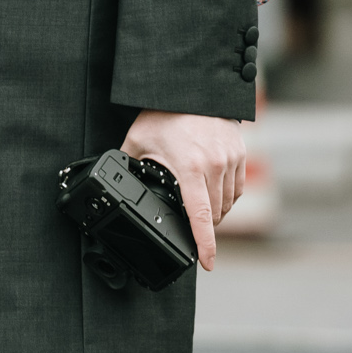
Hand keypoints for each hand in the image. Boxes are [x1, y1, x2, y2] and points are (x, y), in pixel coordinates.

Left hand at [120, 111, 246, 271]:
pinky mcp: (239, 153)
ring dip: (216, 213)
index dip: (205, 245)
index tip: (207, 264)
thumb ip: (128, 167)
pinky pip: (237, 188)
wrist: (191, 88)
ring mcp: (230, 159)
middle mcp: (215, 166)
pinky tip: (213, 194)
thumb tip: (111, 185)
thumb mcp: (137, 141)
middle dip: (203, 228)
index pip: (200, 217)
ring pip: (228, 203)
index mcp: (189, 168)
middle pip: (214, 215)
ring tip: (198, 210)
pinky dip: (226, 197)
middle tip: (188, 229)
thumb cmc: (163, 114)